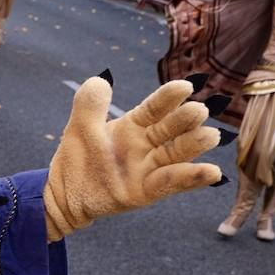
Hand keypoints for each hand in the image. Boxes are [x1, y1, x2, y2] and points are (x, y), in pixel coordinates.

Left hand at [44, 72, 226, 240]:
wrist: (62, 194)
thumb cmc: (77, 158)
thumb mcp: (79, 128)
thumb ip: (89, 106)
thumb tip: (98, 81)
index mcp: (134, 125)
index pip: (155, 108)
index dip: (168, 98)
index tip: (184, 86)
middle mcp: (147, 144)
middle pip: (173, 128)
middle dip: (187, 119)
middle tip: (199, 111)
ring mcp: (149, 168)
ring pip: (178, 153)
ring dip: (195, 144)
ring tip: (210, 136)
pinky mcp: (146, 191)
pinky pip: (171, 183)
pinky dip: (191, 178)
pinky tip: (212, 172)